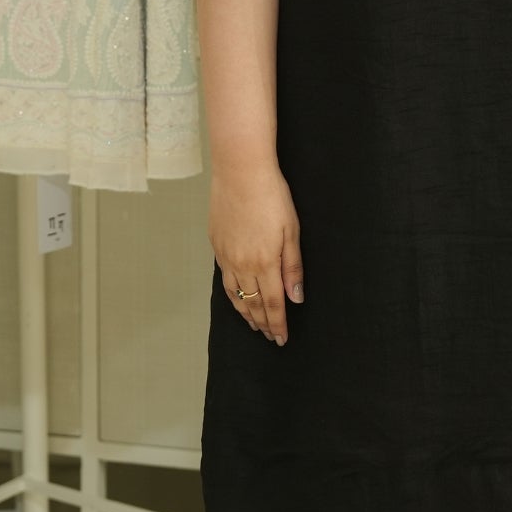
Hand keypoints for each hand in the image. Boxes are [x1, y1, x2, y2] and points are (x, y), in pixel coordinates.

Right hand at [209, 165, 304, 344]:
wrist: (240, 172)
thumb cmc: (272, 196)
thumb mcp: (292, 231)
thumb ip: (293, 267)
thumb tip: (295, 298)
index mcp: (264, 262)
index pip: (272, 304)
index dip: (277, 324)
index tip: (281, 338)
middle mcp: (242, 264)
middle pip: (252, 303)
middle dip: (262, 323)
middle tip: (269, 337)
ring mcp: (226, 255)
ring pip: (235, 294)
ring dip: (245, 312)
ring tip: (253, 324)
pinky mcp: (217, 245)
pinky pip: (224, 278)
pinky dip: (232, 293)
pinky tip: (237, 296)